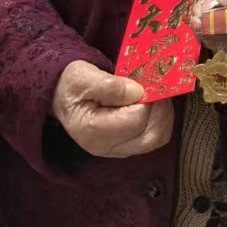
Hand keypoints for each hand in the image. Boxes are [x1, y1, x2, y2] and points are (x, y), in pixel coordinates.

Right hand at [50, 60, 173, 157]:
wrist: (63, 96)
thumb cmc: (73, 85)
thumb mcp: (84, 76)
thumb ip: (110, 85)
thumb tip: (138, 92)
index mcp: (93, 130)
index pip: (136, 120)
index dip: (147, 99)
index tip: (146, 81)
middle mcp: (107, 147)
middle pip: (152, 136)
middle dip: (161, 110)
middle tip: (157, 88)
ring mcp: (118, 150)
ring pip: (157, 139)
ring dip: (163, 115)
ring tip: (155, 94)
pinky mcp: (126, 146)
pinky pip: (153, 137)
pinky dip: (160, 120)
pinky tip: (151, 104)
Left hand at [193, 0, 226, 63]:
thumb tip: (210, 7)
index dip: (206, 21)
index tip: (195, 10)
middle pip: (222, 41)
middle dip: (203, 26)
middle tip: (200, 5)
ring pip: (223, 49)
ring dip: (210, 32)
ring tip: (212, 10)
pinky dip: (221, 38)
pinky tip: (221, 21)